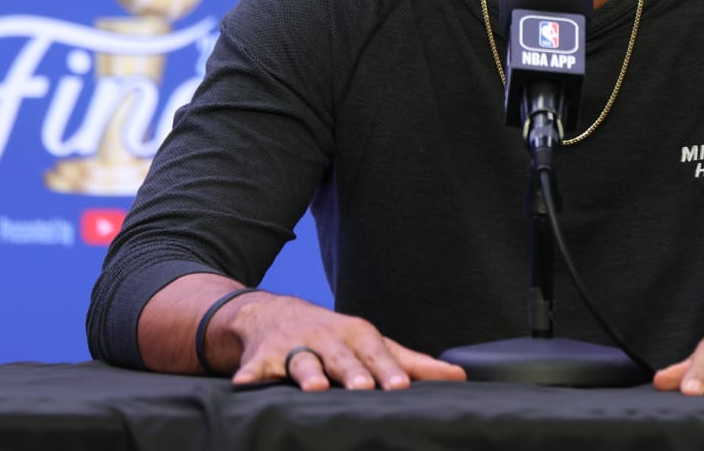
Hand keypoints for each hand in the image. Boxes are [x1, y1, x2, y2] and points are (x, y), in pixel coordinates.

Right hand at [219, 293, 467, 390]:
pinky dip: (247, 378)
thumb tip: (459, 378)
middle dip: (352, 371)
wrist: (274, 314)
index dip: (387, 369)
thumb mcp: (372, 344)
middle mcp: (325, 338)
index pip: (376, 352)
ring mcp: (292, 347)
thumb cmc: (336, 338)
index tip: (399, 386)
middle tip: (363, 387)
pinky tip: (244, 388)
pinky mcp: (260, 359)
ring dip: (307, 372)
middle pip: (341, 356)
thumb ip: (412, 364)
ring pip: (300, 361)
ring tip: (313, 387)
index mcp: (355, 336)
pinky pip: (253, 369)